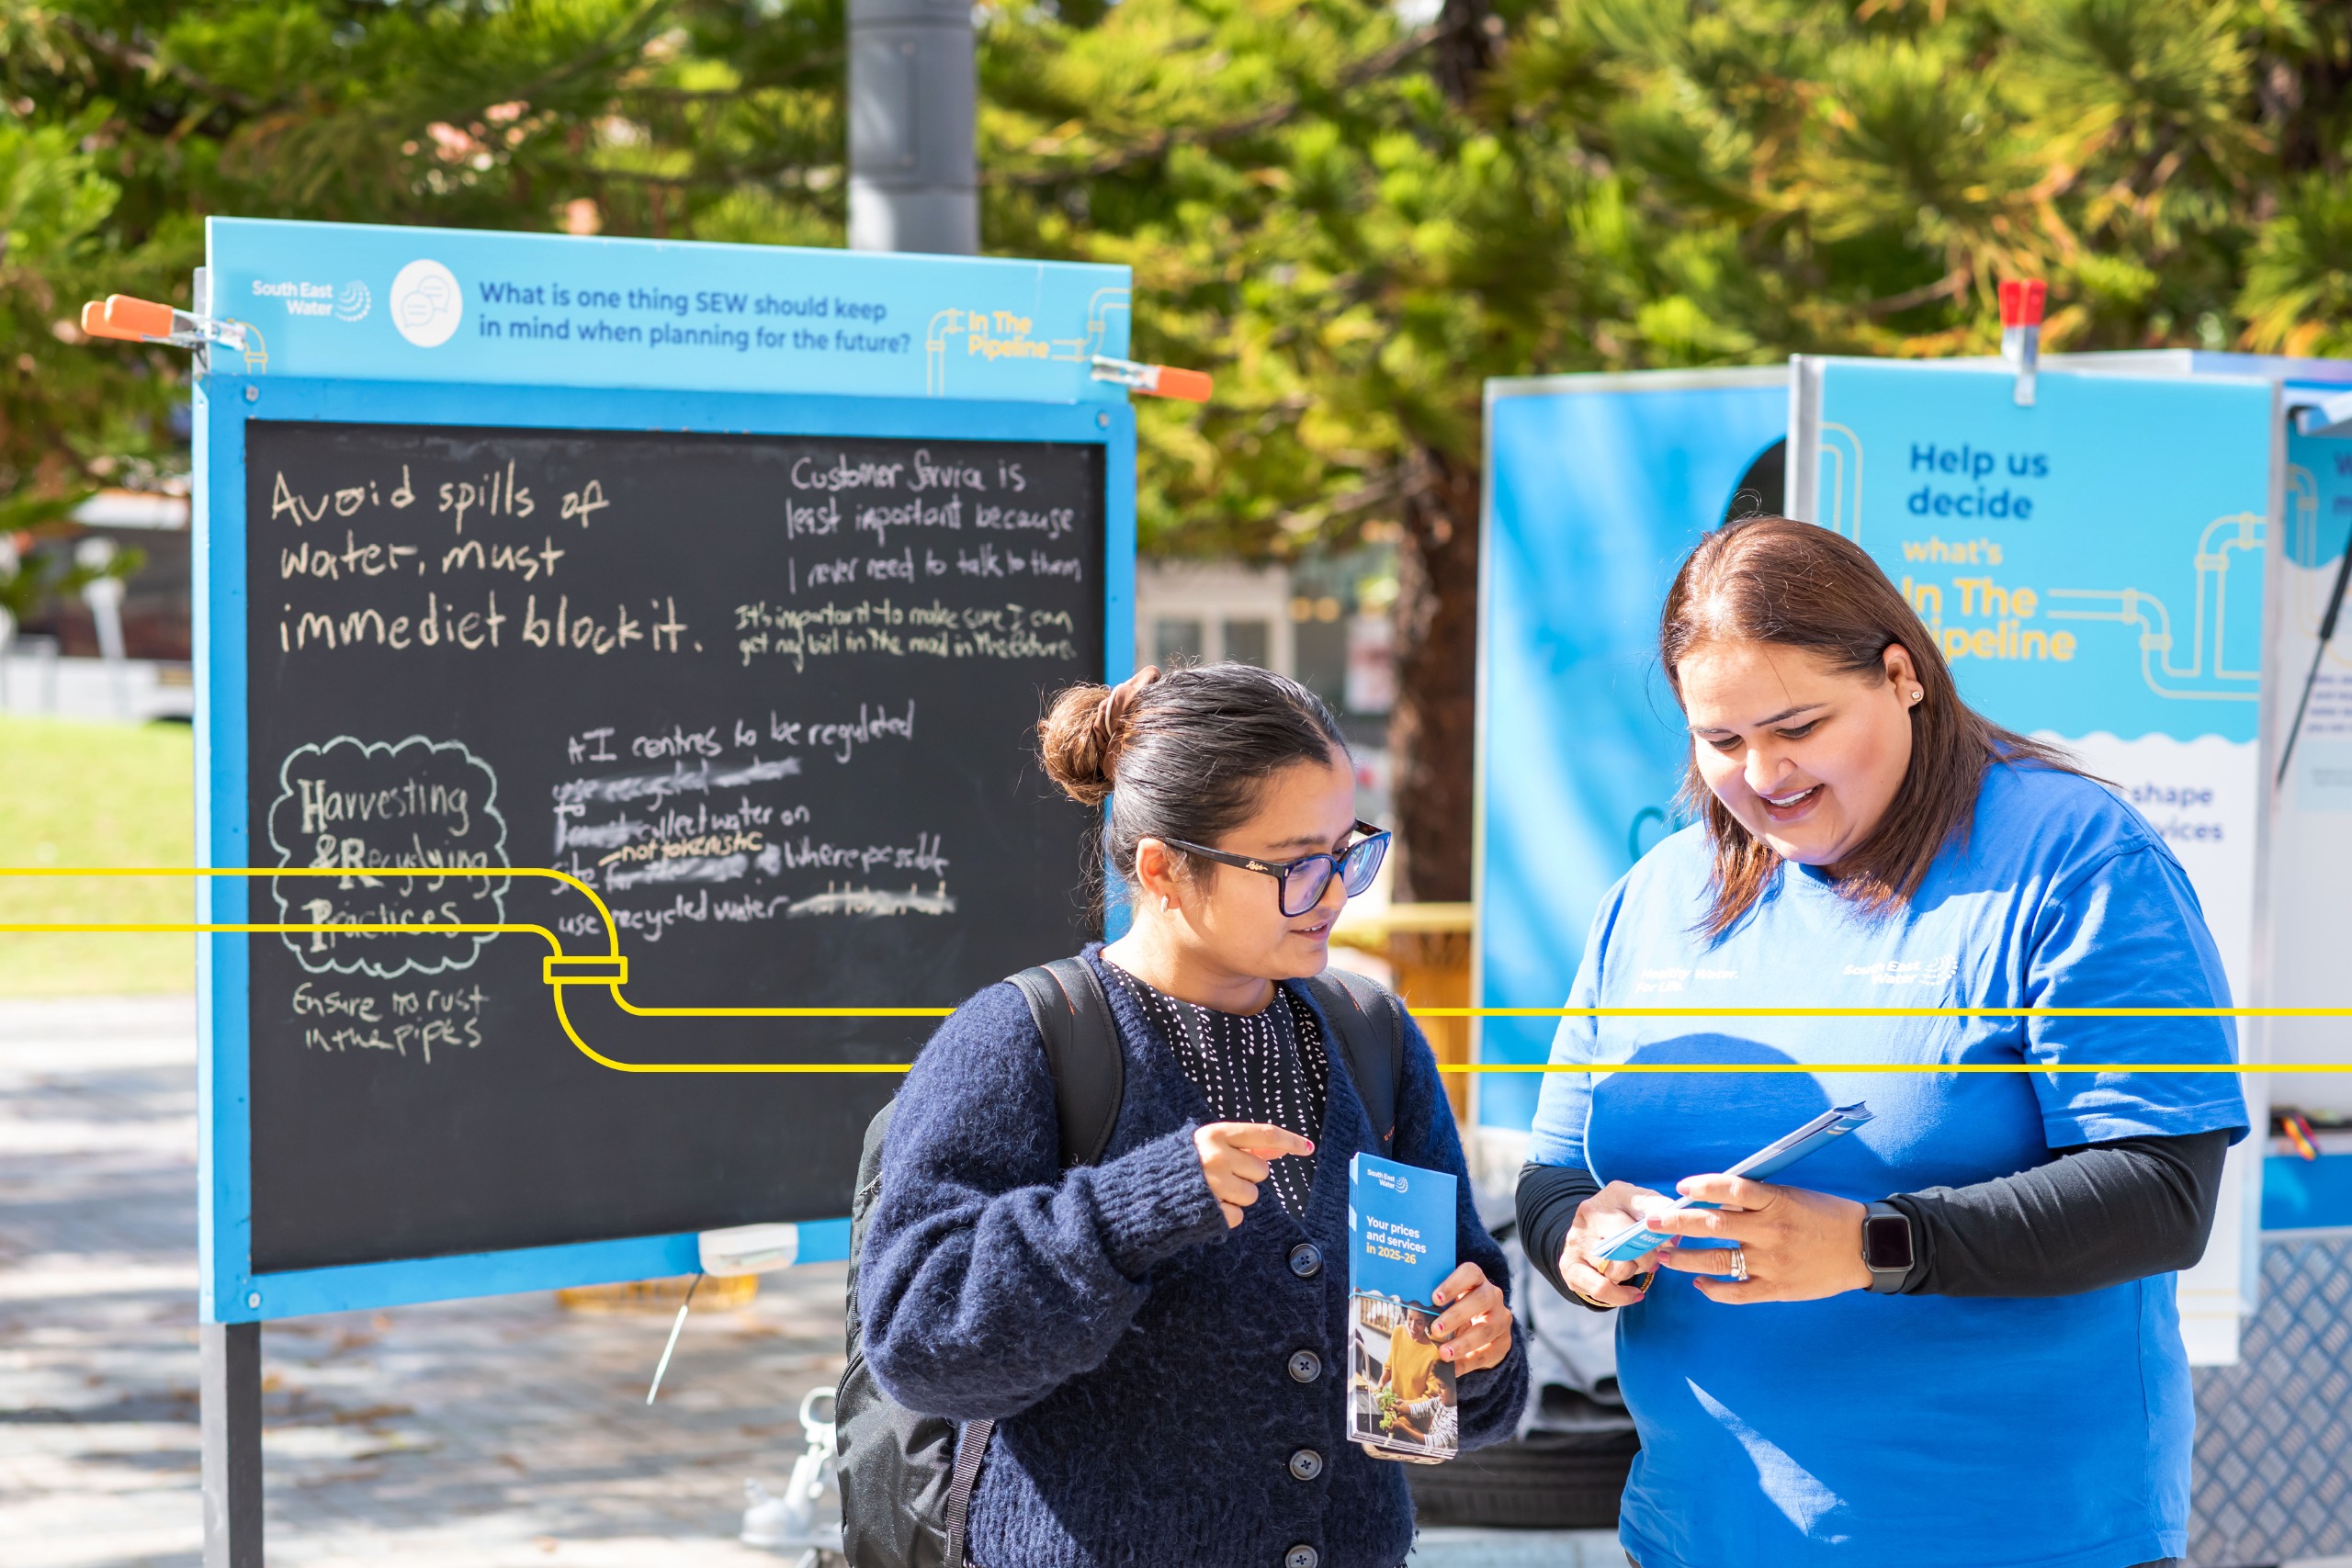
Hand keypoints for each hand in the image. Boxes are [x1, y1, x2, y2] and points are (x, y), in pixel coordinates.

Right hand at [1193, 1122, 1313, 1228]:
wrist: (1146, 1192)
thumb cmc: (1184, 1163)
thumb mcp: (1211, 1144)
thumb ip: (1246, 1144)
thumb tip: (1281, 1147)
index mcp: (1215, 1134)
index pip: (1265, 1134)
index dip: (1290, 1140)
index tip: (1308, 1148)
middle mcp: (1215, 1157)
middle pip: (1261, 1170)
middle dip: (1247, 1175)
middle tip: (1223, 1174)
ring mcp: (1213, 1185)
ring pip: (1253, 1195)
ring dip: (1239, 1195)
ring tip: (1214, 1190)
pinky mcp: (1212, 1211)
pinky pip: (1239, 1215)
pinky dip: (1228, 1213)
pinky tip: (1210, 1205)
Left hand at [1430, 1262, 1512, 1373]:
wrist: (1485, 1329)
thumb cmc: (1458, 1308)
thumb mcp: (1450, 1302)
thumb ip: (1436, 1303)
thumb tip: (1412, 1311)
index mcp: (1477, 1280)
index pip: (1471, 1273)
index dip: (1453, 1284)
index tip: (1435, 1298)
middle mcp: (1493, 1296)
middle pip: (1480, 1300)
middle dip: (1456, 1315)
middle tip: (1435, 1329)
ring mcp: (1501, 1319)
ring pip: (1485, 1329)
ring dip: (1463, 1343)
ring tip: (1443, 1353)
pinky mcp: (1503, 1342)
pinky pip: (1487, 1353)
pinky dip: (1468, 1362)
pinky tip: (1453, 1368)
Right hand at [1558, 1181, 1681, 1306]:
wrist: (1589, 1233)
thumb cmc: (1624, 1221)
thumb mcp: (1643, 1207)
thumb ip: (1661, 1209)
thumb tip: (1673, 1227)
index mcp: (1614, 1193)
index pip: (1644, 1204)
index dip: (1661, 1225)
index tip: (1670, 1239)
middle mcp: (1589, 1212)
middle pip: (1631, 1242)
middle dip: (1648, 1258)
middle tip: (1652, 1259)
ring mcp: (1576, 1239)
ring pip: (1617, 1267)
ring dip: (1632, 1273)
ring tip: (1633, 1267)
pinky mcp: (1569, 1265)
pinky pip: (1601, 1288)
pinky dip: (1621, 1295)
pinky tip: (1632, 1293)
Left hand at [1650, 1174, 1869, 1302]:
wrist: (1865, 1247)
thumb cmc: (1824, 1215)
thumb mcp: (1792, 1196)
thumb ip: (1756, 1200)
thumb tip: (1711, 1200)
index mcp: (1777, 1201)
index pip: (1731, 1189)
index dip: (1703, 1186)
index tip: (1681, 1187)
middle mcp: (1771, 1231)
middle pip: (1713, 1226)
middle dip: (1677, 1224)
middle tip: (1652, 1223)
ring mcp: (1772, 1262)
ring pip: (1716, 1261)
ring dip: (1685, 1259)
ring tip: (1664, 1256)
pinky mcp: (1777, 1288)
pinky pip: (1737, 1292)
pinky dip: (1713, 1290)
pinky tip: (1699, 1284)